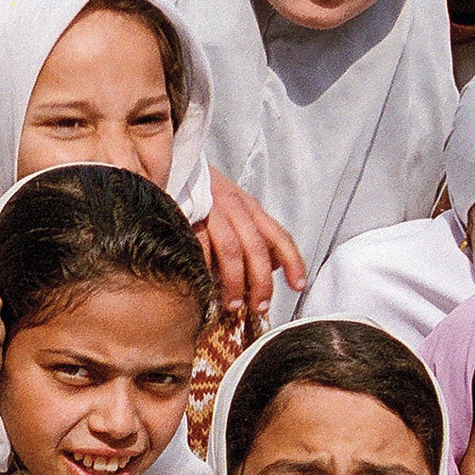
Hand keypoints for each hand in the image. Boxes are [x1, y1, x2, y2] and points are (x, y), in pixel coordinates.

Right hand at [197, 170, 305, 323]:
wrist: (177, 168)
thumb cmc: (208, 196)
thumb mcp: (238, 211)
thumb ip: (256, 235)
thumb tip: (275, 266)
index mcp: (252, 209)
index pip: (279, 236)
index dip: (293, 262)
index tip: (297, 286)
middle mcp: (236, 208)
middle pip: (256, 248)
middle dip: (261, 282)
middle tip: (260, 307)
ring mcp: (213, 210)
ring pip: (231, 249)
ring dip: (234, 280)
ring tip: (232, 304)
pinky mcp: (189, 214)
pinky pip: (201, 244)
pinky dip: (205, 267)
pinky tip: (204, 283)